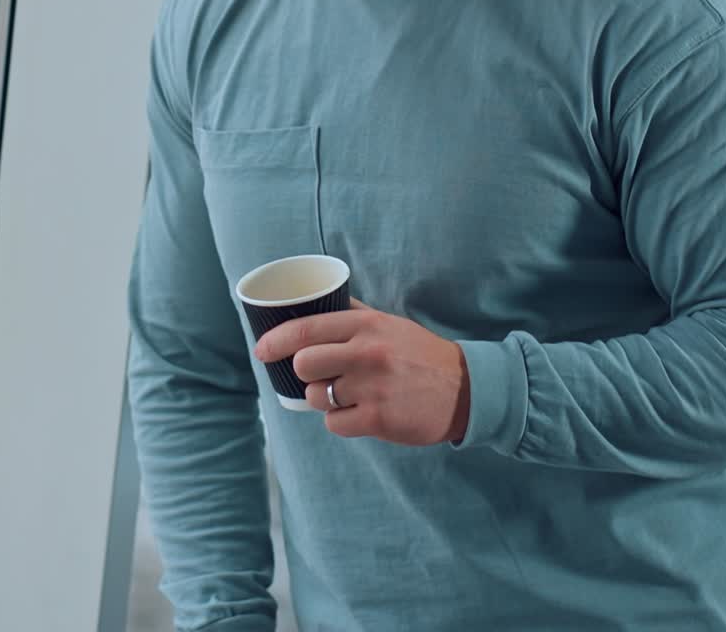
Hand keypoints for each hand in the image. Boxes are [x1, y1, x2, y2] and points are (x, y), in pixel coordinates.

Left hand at [254, 298, 470, 444]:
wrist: (464, 389)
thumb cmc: (419, 353)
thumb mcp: (388, 323)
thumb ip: (352, 314)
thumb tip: (313, 302)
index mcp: (366, 325)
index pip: (306, 329)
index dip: (276, 340)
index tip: (261, 349)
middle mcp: (367, 353)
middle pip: (304, 364)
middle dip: (305, 373)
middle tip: (320, 375)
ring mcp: (372, 387)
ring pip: (317, 397)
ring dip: (324, 399)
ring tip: (347, 395)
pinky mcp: (378, 419)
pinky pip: (334, 424)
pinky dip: (340, 421)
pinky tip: (359, 412)